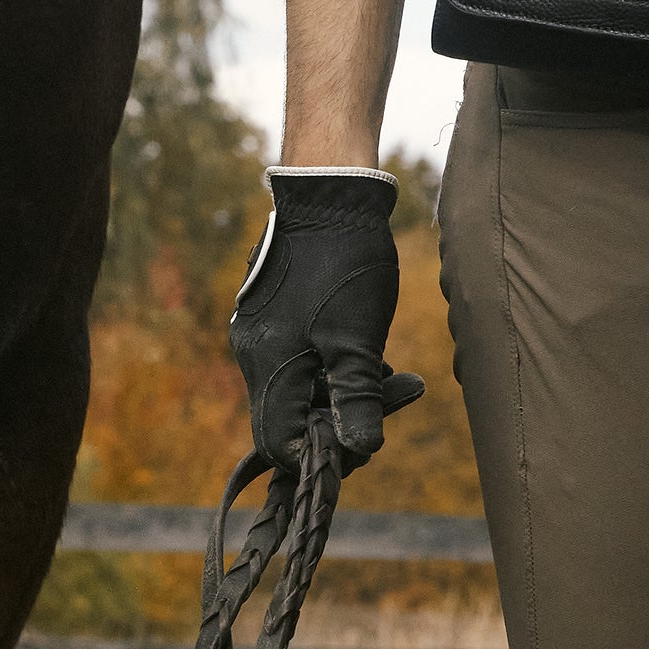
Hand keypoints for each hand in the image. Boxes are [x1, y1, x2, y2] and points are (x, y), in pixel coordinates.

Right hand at [227, 169, 427, 473]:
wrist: (329, 194)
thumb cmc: (344, 266)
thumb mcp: (358, 340)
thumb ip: (356, 399)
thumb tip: (360, 450)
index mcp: (269, 368)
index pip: (278, 444)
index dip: (319, 455)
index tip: (362, 442)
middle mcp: (254, 355)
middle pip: (290, 418)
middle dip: (341, 419)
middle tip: (394, 393)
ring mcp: (261, 333)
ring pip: (300, 388)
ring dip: (342, 391)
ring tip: (390, 370)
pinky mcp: (274, 314)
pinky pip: (300, 360)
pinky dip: (333, 366)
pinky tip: (367, 348)